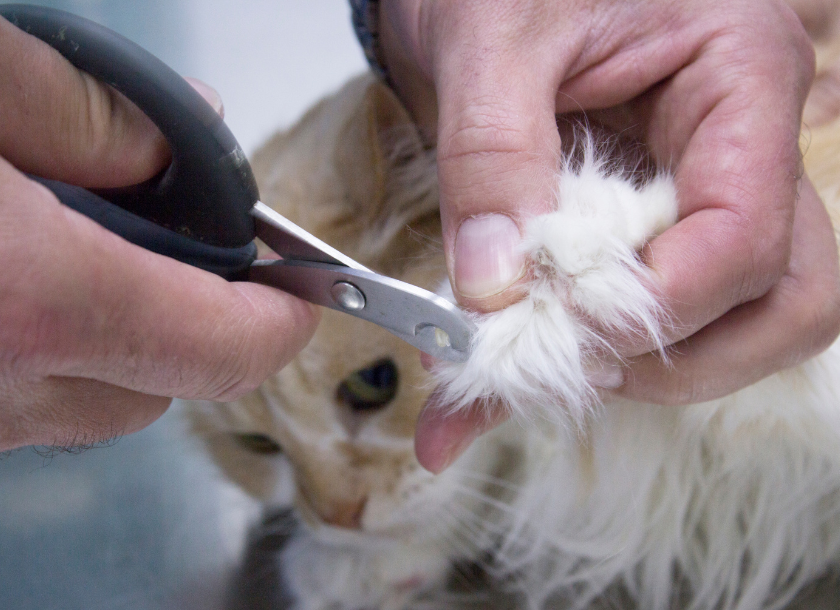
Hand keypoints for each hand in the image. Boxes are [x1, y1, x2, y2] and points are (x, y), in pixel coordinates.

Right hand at [0, 17, 318, 450]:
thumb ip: (85, 111)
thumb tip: (165, 144)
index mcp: (29, 297)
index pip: (221, 347)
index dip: (279, 322)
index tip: (298, 295)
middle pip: (161, 391)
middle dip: (195, 330)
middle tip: (184, 260)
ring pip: (85, 409)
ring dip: (118, 347)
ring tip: (90, 257)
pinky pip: (17, 406)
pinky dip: (44, 356)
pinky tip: (21, 283)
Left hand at [377, 0, 839, 471]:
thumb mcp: (491, 44)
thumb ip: (491, 159)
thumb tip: (495, 292)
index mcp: (738, 76)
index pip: (748, 234)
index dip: (661, 304)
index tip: (563, 326)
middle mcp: (743, 147)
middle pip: (785, 299)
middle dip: (683, 357)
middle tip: (573, 362)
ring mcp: (706, 193)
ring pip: (743, 322)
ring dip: (650, 368)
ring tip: (542, 365)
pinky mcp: (655, 226)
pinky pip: (662, 314)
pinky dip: (589, 361)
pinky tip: (504, 384)